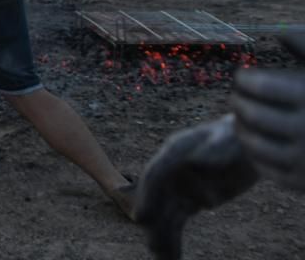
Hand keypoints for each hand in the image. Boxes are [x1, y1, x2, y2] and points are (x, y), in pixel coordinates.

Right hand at [135, 114, 258, 259]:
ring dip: (162, 237)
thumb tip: (196, 163)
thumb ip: (212, 150)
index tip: (141, 218)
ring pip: (166, 215)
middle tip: (154, 247)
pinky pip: (178, 222)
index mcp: (175, 152)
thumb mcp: (227, 140)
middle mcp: (171, 171)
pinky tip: (172, 257)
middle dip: (154, 223)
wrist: (244, 145)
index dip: (147, 197)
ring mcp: (180, 187)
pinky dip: (173, 240)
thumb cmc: (236, 138)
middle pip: (157, 199)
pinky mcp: (192, 201)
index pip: (155, 175)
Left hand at [232, 33, 304, 191]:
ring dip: (240, 125)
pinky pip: (262, 166)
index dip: (244, 78)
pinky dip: (253, 151)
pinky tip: (257, 139)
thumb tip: (277, 33)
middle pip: (249, 112)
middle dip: (238, 100)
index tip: (244, 76)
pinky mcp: (302, 184)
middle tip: (238, 95)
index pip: (258, 84)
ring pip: (250, 141)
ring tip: (243, 115)